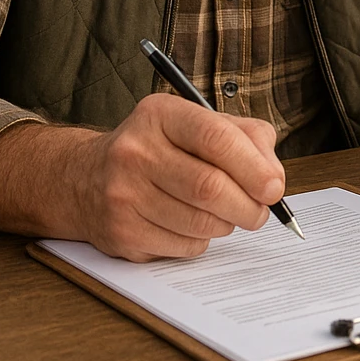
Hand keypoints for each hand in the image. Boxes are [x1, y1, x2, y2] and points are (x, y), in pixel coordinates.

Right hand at [74, 94, 283, 260]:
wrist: (85, 178)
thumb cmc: (160, 148)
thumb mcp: (200, 123)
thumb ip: (247, 139)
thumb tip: (273, 178)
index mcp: (160, 114)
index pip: (216, 138)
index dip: (253, 167)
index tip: (274, 188)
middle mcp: (135, 151)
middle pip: (209, 187)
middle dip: (248, 205)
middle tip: (260, 211)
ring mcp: (123, 194)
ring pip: (200, 222)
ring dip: (227, 224)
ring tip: (227, 214)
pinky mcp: (121, 233)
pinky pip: (183, 246)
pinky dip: (203, 240)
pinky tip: (194, 224)